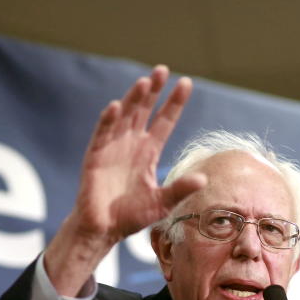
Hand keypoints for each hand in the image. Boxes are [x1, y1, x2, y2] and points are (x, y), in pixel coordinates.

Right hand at [45, 65, 205, 294]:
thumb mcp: (162, 203)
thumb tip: (204, 178)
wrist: (103, 229)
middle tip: (163, 70)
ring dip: (133, 100)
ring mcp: (112, 148)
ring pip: (124, 117)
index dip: (174, 103)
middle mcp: (131, 144)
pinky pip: (102, 134)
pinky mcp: (95, 156)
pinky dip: (108, 120)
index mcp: (148, 152)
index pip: (164, 121)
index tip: (186, 83)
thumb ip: (179, 189)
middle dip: (154, 92)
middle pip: (144, 111)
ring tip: (145, 82)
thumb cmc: (131, 216)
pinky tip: (116, 106)